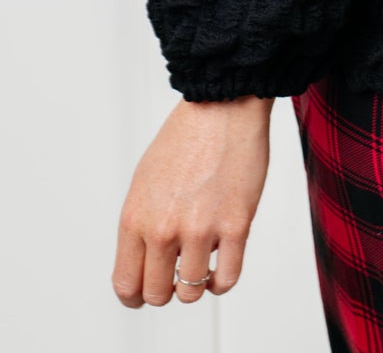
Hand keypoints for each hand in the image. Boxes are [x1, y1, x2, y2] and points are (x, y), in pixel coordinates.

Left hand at [112, 93, 273, 306]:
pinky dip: (221, 282)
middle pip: (157, 294)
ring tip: (200, 265)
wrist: (221, 106)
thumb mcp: (144, 181)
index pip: (126, 284)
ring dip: (195, 284)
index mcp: (135, 217)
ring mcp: (200, 229)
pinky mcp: (236, 224)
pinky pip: (227, 279)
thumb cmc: (186, 137)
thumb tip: (147, 260)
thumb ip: (141, 224)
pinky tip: (219, 268)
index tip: (145, 291)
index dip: (136, 296)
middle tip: (175, 275)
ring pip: (191, 292)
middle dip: (166, 290)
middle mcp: (163, 228)